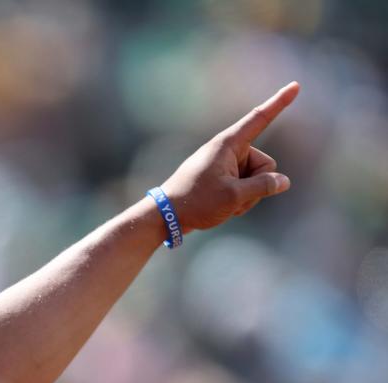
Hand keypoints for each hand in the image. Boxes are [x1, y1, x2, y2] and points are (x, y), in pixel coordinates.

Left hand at [161, 82, 298, 232]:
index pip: (259, 119)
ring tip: (222, 205)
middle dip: (257, 185)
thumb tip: (283, 181)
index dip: (279, 102)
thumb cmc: (196, 202)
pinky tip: (222, 209)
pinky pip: (244, 189)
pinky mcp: (222, 179)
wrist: (166, 217)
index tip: (295, 85)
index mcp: (228, 144)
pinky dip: (239, 201)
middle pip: (265, 165)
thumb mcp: (234, 196)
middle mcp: (228, 151)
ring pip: (256, 180)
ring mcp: (225, 166)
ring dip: (247, 197)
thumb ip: (263, 186)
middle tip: (230, 197)